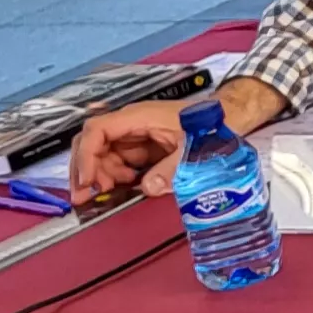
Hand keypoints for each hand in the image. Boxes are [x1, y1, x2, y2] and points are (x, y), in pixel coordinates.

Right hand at [70, 76, 281, 200]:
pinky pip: (119, 161)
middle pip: (93, 142)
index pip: (97, 131)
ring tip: (112, 191)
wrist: (227, 118)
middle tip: (85, 196)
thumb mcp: (193, 148)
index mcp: (140, 116)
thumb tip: (147, 187)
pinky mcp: (142, 146)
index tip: (87, 181)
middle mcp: (132, 123)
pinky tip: (128, 184)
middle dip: (85, 169)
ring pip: (103, 154)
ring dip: (101, 175)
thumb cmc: (211, 124)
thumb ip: (171, 169)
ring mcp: (135, 134)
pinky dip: (116, 176)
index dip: (86, 156)